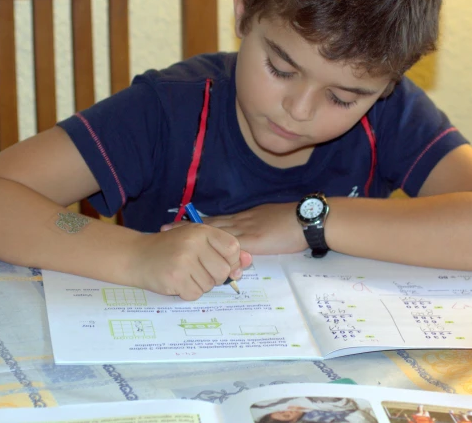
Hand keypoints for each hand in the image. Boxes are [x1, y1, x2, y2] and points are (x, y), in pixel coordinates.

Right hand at [131, 223, 251, 299]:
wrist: (136, 255)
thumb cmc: (170, 248)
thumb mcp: (197, 241)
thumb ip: (223, 249)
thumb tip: (248, 261)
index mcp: (202, 230)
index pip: (233, 248)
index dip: (231, 260)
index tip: (219, 262)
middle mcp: (194, 243)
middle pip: (223, 270)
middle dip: (215, 277)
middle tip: (199, 271)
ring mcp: (183, 261)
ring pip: (209, 284)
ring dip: (200, 285)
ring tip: (185, 274)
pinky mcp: (174, 279)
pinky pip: (195, 294)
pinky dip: (188, 292)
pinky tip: (178, 282)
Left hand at [161, 202, 306, 254]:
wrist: (306, 219)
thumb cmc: (294, 220)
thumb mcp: (271, 219)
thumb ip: (258, 227)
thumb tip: (250, 235)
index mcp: (246, 218)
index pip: (217, 220)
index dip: (198, 222)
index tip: (179, 222)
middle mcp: (241, 222)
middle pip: (208, 224)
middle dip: (187, 227)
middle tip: (165, 228)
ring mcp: (245, 231)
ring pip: (213, 233)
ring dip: (193, 235)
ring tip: (172, 236)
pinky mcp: (252, 242)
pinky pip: (228, 246)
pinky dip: (212, 249)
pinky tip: (198, 253)